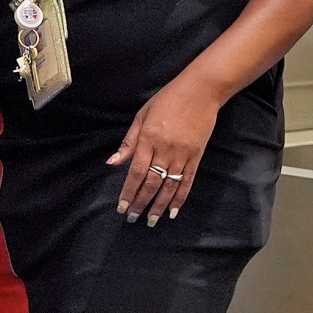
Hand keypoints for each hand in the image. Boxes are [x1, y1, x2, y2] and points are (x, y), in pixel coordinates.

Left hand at [109, 79, 221, 223]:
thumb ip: (128, 142)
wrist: (200, 91)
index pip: (136, 172)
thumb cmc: (167, 100)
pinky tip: (174, 210)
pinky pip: (187, 181)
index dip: (128, 192)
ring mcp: (182, 154)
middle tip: (133, 218)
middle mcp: (165, 150)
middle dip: (141, 203)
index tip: (122, 207)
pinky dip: (180, 197)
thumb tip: (113, 162)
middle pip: (151, 183)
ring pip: (169, 186)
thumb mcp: (142, 116)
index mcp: (148, 139)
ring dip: (159, 205)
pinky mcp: (196, 156)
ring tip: (152, 220)